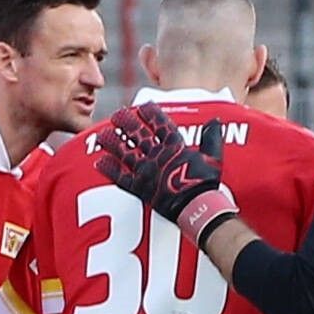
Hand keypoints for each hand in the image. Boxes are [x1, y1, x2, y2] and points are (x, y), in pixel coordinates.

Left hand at [90, 106, 235, 238]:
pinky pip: (121, 177)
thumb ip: (212, 137)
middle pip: (138, 135)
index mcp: (174, 147)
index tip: (142, 105)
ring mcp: (146, 171)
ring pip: (125, 153)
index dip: (151, 114)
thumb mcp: (213, 157)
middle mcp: (157, 155)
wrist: (197, 208)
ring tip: (102, 134)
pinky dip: (110, 169)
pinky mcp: (139, 187)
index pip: (161, 125)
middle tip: (117, 114)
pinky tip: (99, 161)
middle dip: (126, 123)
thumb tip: (215, 120)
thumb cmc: (205, 184)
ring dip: (113, 142)